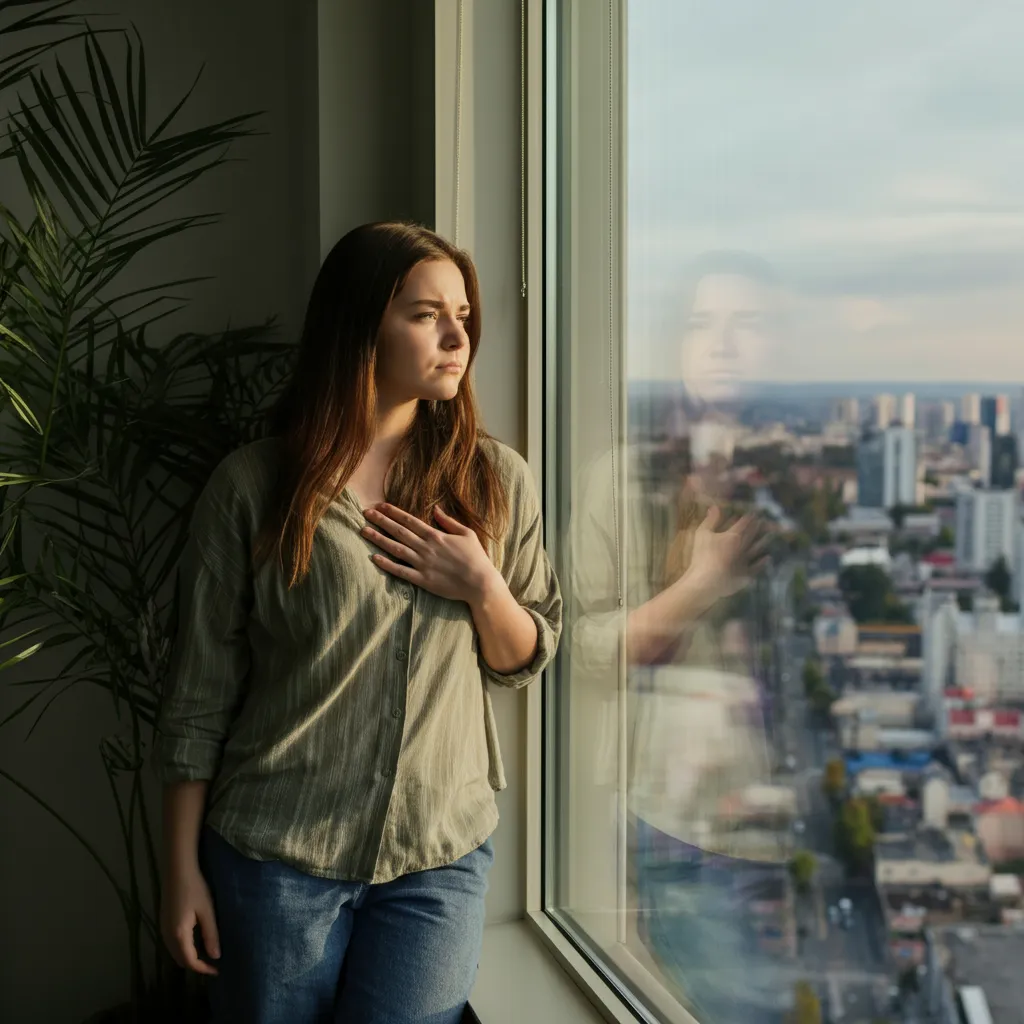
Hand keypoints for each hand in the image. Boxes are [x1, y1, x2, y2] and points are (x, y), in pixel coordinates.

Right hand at [160, 864, 219, 975]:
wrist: (177, 871)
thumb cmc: (195, 889)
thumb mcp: (207, 912)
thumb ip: (210, 935)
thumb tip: (216, 956)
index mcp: (179, 935)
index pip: (190, 961)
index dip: (203, 969)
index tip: (217, 970)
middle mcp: (167, 936)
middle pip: (180, 960)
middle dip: (195, 965)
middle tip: (212, 963)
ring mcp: (163, 929)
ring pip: (174, 952)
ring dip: (188, 957)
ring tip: (206, 954)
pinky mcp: (163, 922)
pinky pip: (172, 944)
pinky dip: (183, 948)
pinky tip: (194, 941)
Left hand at [361, 502, 497, 602]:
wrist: (480, 583)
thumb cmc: (476, 557)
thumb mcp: (467, 533)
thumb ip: (449, 521)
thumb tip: (436, 509)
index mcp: (436, 535)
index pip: (409, 520)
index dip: (393, 512)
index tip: (380, 506)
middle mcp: (426, 547)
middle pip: (398, 531)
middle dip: (381, 521)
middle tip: (365, 513)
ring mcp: (423, 564)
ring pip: (395, 548)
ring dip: (379, 539)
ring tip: (364, 531)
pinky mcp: (422, 580)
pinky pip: (400, 571)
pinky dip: (386, 564)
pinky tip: (374, 558)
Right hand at [686, 506, 767, 598]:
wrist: (708, 580)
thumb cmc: (703, 556)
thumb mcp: (702, 534)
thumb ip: (710, 520)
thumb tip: (715, 506)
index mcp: (733, 536)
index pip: (743, 524)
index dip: (749, 518)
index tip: (755, 513)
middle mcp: (743, 546)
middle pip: (752, 534)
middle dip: (758, 527)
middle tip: (765, 521)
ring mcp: (746, 560)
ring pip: (757, 548)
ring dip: (763, 541)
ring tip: (769, 535)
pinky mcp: (746, 574)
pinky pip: (757, 566)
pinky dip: (763, 561)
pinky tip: (768, 557)